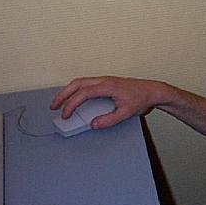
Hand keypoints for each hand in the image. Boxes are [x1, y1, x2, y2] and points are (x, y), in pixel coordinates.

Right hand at [50, 76, 170, 128]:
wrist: (152, 91)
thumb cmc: (141, 99)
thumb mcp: (126, 112)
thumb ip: (109, 119)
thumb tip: (93, 124)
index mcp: (107, 86)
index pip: (83, 93)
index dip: (71, 104)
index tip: (65, 115)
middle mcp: (104, 80)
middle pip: (77, 83)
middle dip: (63, 94)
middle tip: (53, 107)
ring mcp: (104, 80)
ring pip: (81, 82)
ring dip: (68, 91)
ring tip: (59, 103)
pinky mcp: (106, 83)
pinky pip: (87, 84)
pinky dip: (77, 90)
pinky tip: (74, 99)